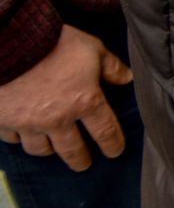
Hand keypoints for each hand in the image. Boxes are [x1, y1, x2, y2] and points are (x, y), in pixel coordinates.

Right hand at [0, 27, 131, 171]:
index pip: (105, 131)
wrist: (10, 45)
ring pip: (40, 149)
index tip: (115, 153)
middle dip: (80, 160)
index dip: (113, 144)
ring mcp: (28, 123)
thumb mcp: (92, 49)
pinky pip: (13, 139)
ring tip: (53, 149)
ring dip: (49, 150)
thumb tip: (128, 78)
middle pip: (72, 150)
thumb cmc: (55, 43)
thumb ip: (111, 67)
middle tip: (83, 165)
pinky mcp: (3, 121)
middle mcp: (58, 119)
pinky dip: (19, 138)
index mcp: (85, 101)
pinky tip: (23, 136)